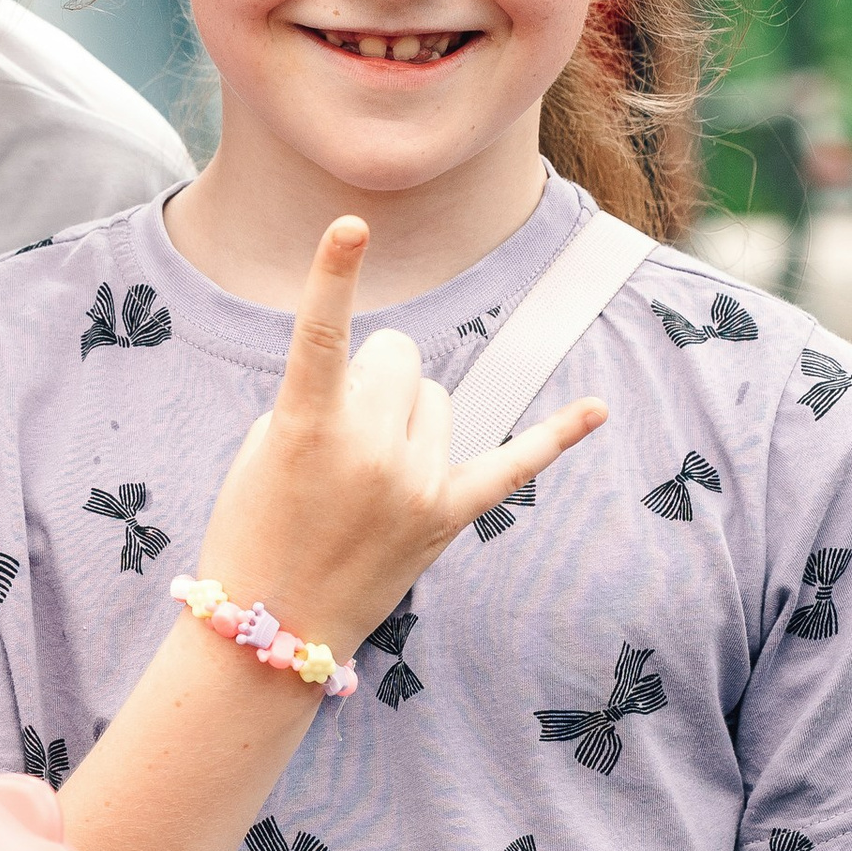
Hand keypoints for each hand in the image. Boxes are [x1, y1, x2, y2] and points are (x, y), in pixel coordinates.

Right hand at [195, 217, 605, 657]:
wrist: (271, 627)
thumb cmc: (254, 529)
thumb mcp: (265, 450)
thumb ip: (320, 400)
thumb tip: (381, 385)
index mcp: (306, 427)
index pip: (320, 334)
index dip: (333, 274)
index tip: (351, 223)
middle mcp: (369, 452)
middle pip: (400, 356)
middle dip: (375, 376)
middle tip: (342, 428)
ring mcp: (414, 486)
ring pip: (438, 399)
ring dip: (409, 417)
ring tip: (368, 474)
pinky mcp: (447, 517)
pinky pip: (512, 464)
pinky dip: (553, 436)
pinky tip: (597, 409)